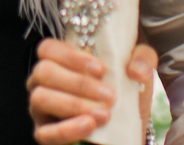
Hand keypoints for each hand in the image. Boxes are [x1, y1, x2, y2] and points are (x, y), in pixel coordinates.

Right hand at [27, 38, 157, 144]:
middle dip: (79, 83)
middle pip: (44, 71)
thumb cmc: (125, 98)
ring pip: (40, 98)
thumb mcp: (138, 74)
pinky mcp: (44, 135)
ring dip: (74, 104)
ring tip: (104, 113)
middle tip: (110, 95)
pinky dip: (67, 129)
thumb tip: (135, 69)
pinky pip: (45, 133)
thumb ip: (143, 60)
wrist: (126, 134)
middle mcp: (44, 83)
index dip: (70, 55)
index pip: (48, 48)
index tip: (101, 69)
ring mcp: (40, 109)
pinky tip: (89, 125)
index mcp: (61, 62)